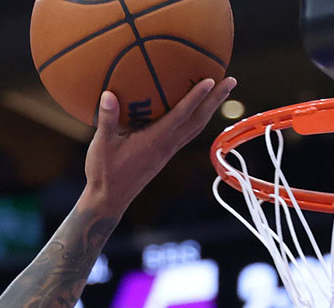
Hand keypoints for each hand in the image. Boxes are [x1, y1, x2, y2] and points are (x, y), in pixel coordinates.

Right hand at [82, 78, 237, 209]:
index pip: (181, 116)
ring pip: (196, 127)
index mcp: (155, 141)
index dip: (196, 98)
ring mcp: (168, 151)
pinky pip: (187, 133)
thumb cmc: (104, 173)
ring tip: (222, 92)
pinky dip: (197, 118)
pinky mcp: (164, 155)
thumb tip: (108, 94)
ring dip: (211, 109)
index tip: (211, 80)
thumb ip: (107, 119)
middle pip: (198, 120)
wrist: (109, 200)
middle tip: (232, 80)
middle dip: (215, 100)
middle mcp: (167, 146)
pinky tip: (196, 111)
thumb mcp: (101, 145)